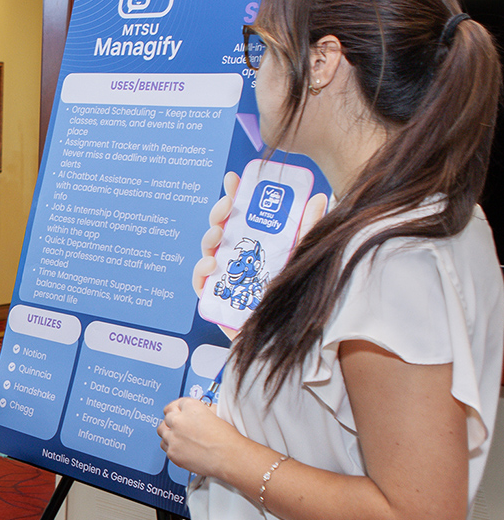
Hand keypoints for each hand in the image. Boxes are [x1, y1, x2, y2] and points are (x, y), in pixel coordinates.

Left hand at [156, 397, 246, 478]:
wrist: (229, 457)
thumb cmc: (227, 439)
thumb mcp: (216, 414)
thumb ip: (202, 410)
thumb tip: (200, 410)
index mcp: (190, 407)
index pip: (176, 403)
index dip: (179, 409)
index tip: (179, 412)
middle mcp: (179, 420)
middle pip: (167, 416)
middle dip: (173, 420)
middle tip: (179, 426)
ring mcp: (173, 436)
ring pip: (162, 430)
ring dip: (168, 432)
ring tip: (177, 436)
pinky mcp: (172, 452)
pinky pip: (164, 446)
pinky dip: (170, 446)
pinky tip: (178, 447)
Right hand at [191, 171, 327, 338]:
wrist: (294, 339)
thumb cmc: (299, 298)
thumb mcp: (305, 257)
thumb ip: (310, 228)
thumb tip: (319, 195)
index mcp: (260, 245)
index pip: (242, 215)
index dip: (235, 196)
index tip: (233, 180)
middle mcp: (241, 260)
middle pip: (222, 230)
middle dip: (218, 215)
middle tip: (224, 208)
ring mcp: (227, 279)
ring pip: (208, 252)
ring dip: (208, 239)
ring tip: (217, 236)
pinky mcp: (217, 300)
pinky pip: (201, 283)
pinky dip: (200, 272)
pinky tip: (210, 265)